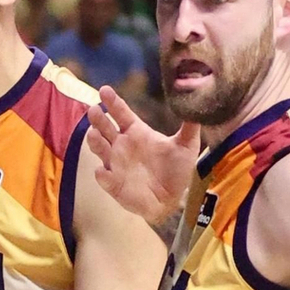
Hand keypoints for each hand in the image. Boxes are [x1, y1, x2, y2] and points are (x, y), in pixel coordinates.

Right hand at [85, 86, 198, 223]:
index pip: (121, 113)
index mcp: (136, 132)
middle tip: (94, 110)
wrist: (173, 199)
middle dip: (98, 119)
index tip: (105, 90)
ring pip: (100, 149)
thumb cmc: (176, 170)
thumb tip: (195, 103)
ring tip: (93, 134)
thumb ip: (189, 127)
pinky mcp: (114, 184)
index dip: (113, 102)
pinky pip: (105, 178)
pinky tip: (101, 171)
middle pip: (104, 128)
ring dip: (95, 142)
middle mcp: (121, 145)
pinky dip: (102, 175)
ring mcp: (115, 164)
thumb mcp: (186, 146)